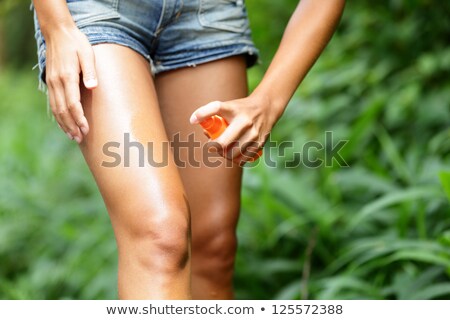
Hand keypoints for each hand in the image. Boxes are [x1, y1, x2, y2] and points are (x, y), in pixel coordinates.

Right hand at [44, 25, 96, 142]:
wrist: (58, 33)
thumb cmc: (77, 43)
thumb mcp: (87, 53)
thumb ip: (90, 71)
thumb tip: (93, 86)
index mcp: (67, 76)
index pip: (72, 103)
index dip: (79, 118)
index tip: (86, 129)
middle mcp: (57, 82)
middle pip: (62, 110)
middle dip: (72, 126)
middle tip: (81, 138)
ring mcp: (51, 83)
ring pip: (55, 109)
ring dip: (64, 124)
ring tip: (73, 136)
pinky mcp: (50, 82)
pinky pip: (52, 103)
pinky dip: (58, 116)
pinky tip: (64, 125)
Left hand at [190, 93, 281, 163]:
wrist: (266, 108)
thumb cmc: (240, 109)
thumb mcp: (228, 106)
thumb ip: (213, 115)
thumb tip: (203, 130)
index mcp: (233, 109)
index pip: (216, 107)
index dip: (202, 114)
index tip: (193, 120)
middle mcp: (244, 120)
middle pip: (223, 142)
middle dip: (214, 148)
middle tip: (212, 147)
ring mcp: (253, 132)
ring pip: (233, 154)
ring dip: (225, 155)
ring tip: (224, 151)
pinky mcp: (260, 142)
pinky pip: (243, 158)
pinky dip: (236, 160)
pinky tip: (234, 156)